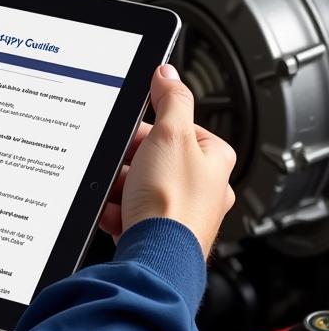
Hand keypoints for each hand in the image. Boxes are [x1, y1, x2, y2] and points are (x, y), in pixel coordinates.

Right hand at [98, 63, 235, 256]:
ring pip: (136, 183)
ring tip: (120, 194)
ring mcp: (179, 211)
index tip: (137, 135)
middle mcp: (202, 187)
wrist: (157, 257)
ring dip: (120, 186)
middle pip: (151, 157)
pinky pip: (127, 209)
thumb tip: (167, 74)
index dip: (150, 130)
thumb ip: (172, 99)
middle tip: (125, 168)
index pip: (177, 128)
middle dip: (129, 162)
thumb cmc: (174, 204)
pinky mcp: (157, 230)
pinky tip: (116, 212)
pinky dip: (116, 209)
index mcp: (213, 160)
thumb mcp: (173, 135)